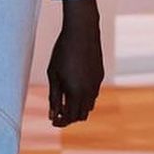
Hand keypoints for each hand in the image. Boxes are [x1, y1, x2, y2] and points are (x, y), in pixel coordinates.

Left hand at [47, 0, 103, 127]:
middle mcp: (89, 91)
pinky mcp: (100, 76)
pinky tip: (74, 88)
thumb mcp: (53, 74)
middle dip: (69, 117)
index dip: (60, 122)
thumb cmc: (62, 52)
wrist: (82, 31)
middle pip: (81, 115)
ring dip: (78, 108)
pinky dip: (84, 97)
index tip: (53, 121)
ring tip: (65, 101)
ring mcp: (97, 84)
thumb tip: (52, 114)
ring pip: (89, 105)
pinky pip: (93, 93)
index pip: (69, 117)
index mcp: (75, 92)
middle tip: (58, 113)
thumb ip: (54, 96)